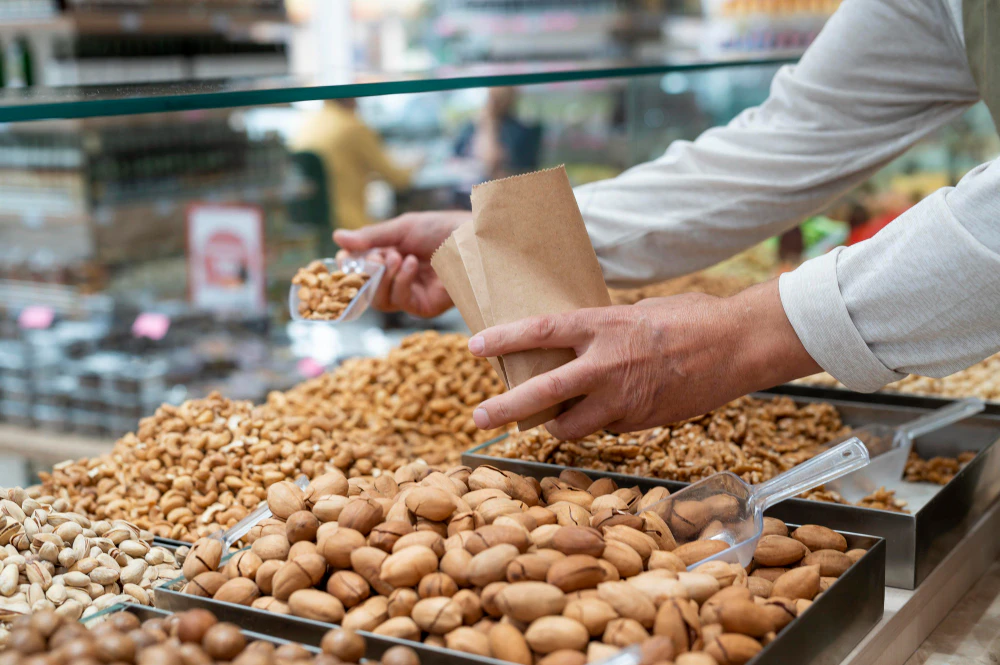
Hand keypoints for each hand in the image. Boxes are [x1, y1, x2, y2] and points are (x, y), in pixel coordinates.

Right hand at [334, 210, 469, 317]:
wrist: (472, 239)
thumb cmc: (441, 229)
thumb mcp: (402, 228)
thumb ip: (371, 237)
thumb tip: (336, 237)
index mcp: (390, 258)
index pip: (359, 270)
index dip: (348, 266)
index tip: (343, 257)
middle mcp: (398, 279)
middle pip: (366, 289)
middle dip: (366, 273)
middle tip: (376, 256)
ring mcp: (411, 294)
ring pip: (380, 300)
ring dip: (383, 278)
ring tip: (397, 257)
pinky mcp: (424, 306)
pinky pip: (400, 301)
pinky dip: (401, 282)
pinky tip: (411, 265)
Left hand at [467, 280, 820, 439]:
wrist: (738, 346)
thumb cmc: (691, 318)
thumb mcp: (637, 311)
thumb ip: (602, 329)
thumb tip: (573, 343)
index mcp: (604, 327)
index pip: (540, 332)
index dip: (503, 339)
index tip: (474, 346)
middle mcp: (608, 365)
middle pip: (543, 393)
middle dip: (505, 408)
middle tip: (477, 417)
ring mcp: (625, 399)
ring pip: (572, 426)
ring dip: (554, 426)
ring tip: (544, 422)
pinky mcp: (642, 422)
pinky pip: (607, 427)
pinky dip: (598, 422)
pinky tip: (606, 410)